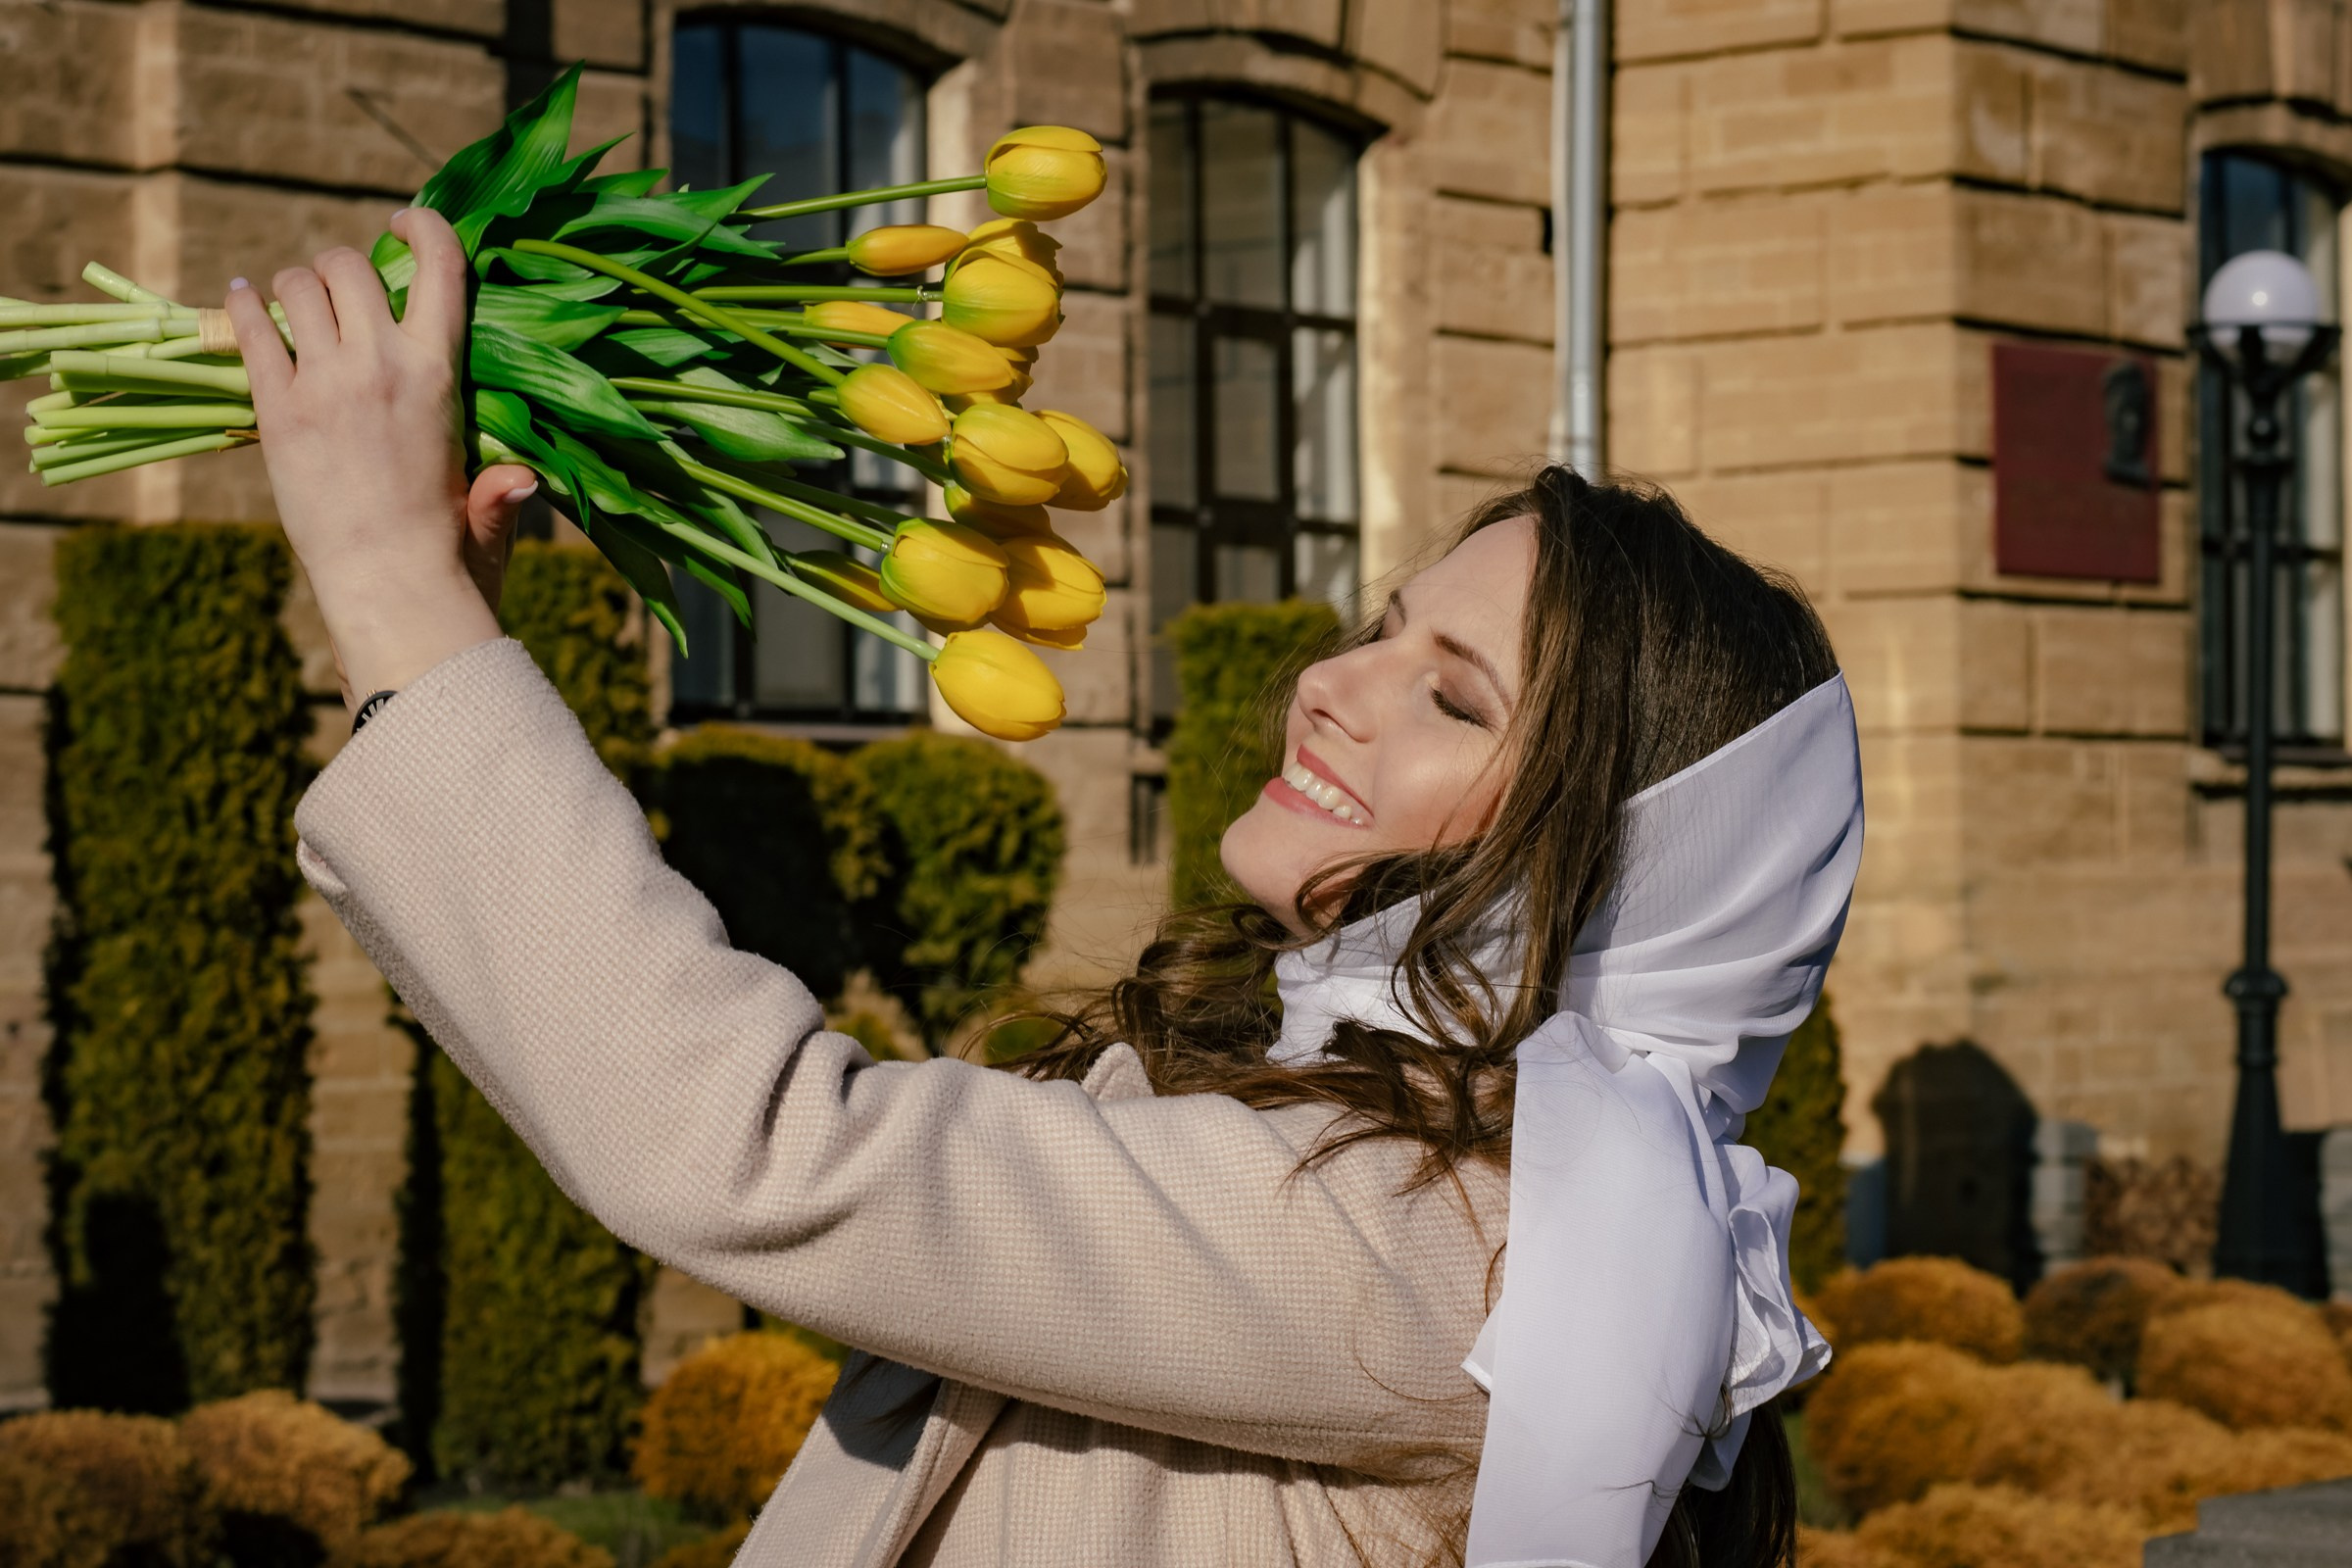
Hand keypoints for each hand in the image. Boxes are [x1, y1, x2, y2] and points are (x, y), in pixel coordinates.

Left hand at [226, 207, 541, 712]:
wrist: (389, 585)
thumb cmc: (449, 550)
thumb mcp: (488, 504)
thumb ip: (504, 484)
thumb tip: (525, 478)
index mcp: (439, 372)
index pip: (439, 265)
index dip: (423, 226)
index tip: (404, 220)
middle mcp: (382, 362)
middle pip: (350, 265)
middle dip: (342, 268)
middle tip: (341, 293)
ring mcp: (325, 381)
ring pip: (298, 285)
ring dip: (295, 287)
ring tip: (295, 308)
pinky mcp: (278, 406)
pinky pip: (251, 327)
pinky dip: (244, 306)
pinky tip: (246, 305)